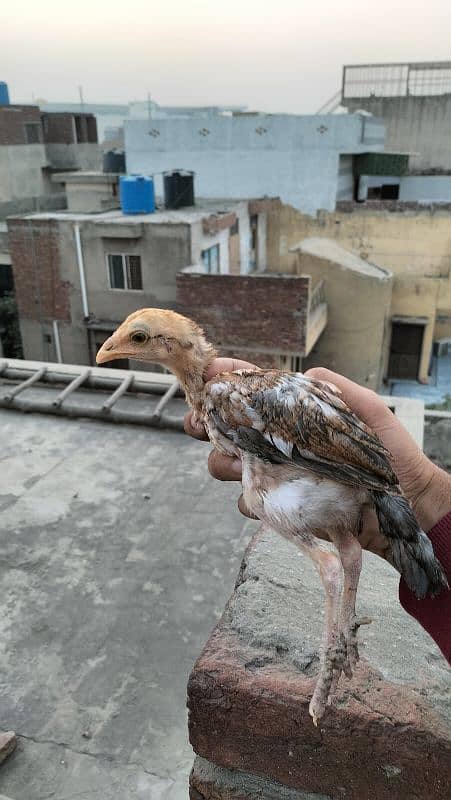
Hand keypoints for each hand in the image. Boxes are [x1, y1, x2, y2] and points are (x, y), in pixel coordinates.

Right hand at [184, 362, 450, 558]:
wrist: (406, 508)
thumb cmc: (393, 456)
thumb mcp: (369, 412)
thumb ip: (337, 389)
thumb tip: (304, 375)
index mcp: (295, 417)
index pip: (254, 395)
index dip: (227, 383)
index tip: (210, 376)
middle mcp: (280, 444)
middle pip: (227, 431)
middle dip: (205, 423)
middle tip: (199, 421)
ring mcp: (279, 476)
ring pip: (229, 467)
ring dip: (223, 462)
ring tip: (235, 460)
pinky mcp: (283, 508)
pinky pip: (251, 503)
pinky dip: (250, 499)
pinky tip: (262, 494)